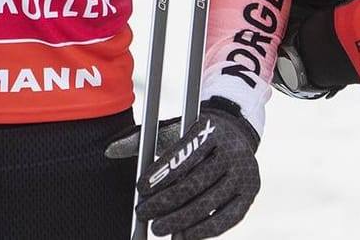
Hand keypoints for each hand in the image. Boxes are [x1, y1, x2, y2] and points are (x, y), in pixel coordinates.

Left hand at [106, 99, 260, 238]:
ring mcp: (245, 174)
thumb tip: (108, 151)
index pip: (183, 156)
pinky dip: (205, 230)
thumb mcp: (172, 131)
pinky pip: (227, 218)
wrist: (235, 134)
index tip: (140, 190)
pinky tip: (185, 236)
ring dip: (181, 220)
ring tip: (159, 228)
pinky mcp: (250, 193)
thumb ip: (141, 141)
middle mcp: (232, 151)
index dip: (160, 175)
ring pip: (209, 203)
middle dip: (166, 202)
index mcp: (211, 130)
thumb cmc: (194, 136)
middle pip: (194, 183)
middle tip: (144, 214)